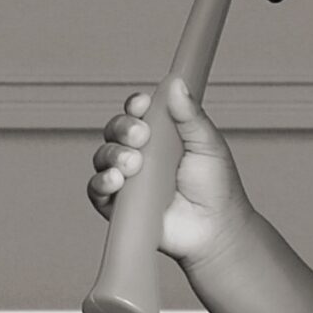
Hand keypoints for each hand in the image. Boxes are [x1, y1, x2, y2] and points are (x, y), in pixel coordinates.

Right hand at [87, 74, 251, 271]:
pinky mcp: (117, 205)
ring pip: (102, 156)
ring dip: (113, 155)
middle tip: (142, 137)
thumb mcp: (208, 145)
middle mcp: (138, 153)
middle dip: (123, 129)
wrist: (216, 229)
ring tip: (133, 165)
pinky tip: (115, 181)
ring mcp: (126, 179)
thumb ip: (190, 116)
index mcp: (159, 134)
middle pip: (114, 130)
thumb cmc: (215, 187)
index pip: (136, 111)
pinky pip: (96, 189)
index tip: (142, 104)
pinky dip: (101, 182)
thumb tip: (176, 83)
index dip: (134, 105)